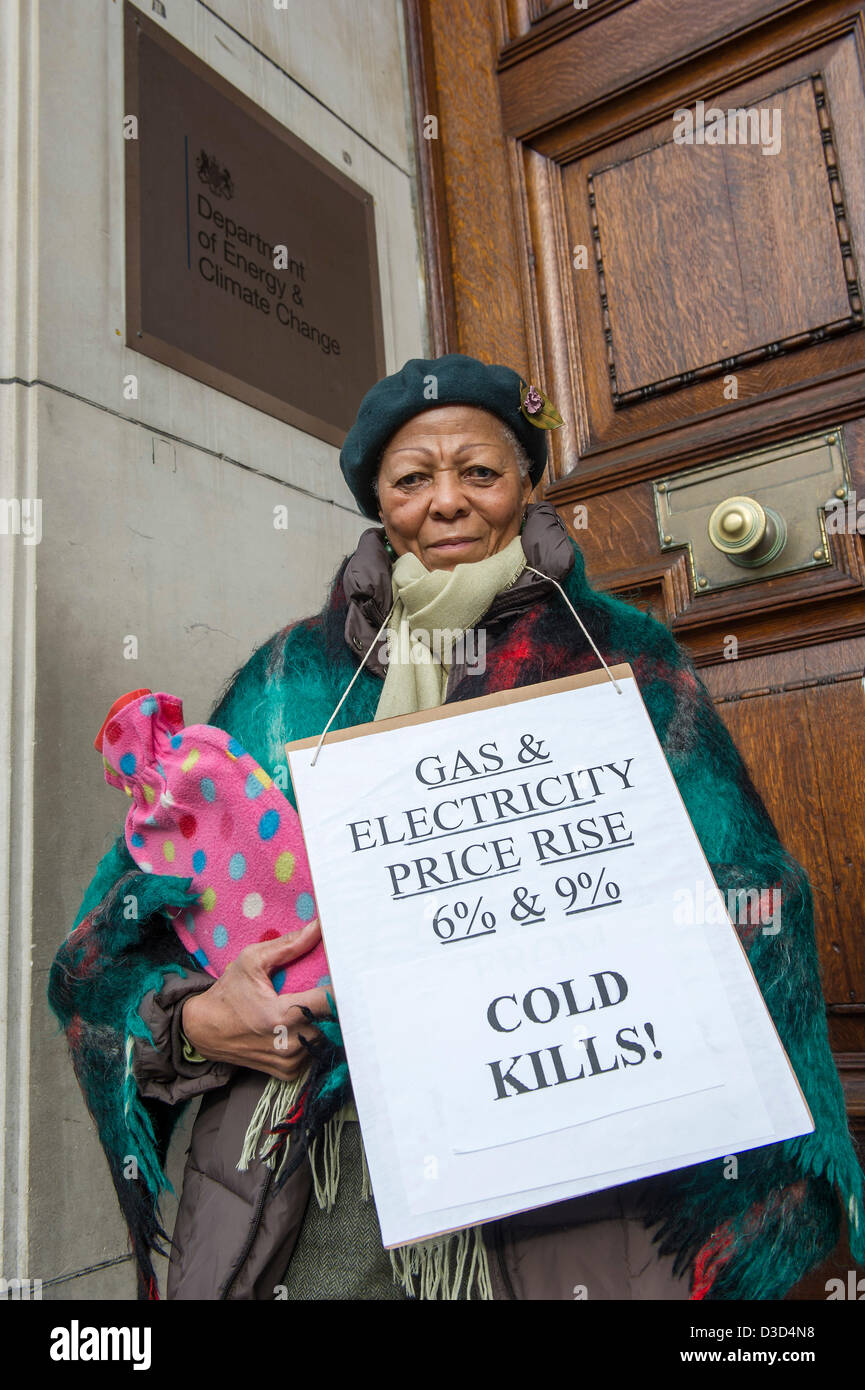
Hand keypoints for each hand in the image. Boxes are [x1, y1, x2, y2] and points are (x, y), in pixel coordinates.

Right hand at [181, 921, 333, 1080]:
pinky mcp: (288, 1073)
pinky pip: (314, 1052)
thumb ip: (288, 945)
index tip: (349, 974)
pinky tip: (300, 1025)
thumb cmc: (228, 993)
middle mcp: (289, 1043)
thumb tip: (318, 927)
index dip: (343, 987)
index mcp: (282, 1016)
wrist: (203, 1030)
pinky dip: (312, 1037)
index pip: (331, 1002)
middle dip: (334, 1003)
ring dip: (323, 1021)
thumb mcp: (251, 961)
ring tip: (311, 1005)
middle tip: (330, 986)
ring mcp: (290, 1062)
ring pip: (325, 1037)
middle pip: (332, 1021)